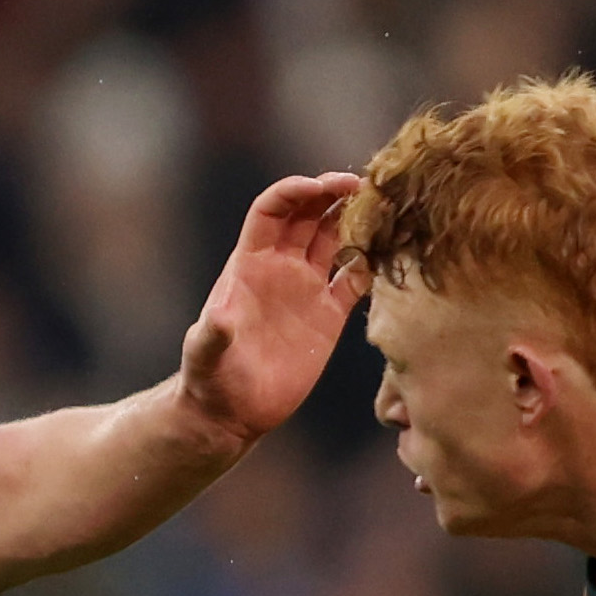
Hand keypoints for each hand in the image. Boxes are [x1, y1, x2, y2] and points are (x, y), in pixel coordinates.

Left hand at [171, 172, 366, 444]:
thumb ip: (210, 338)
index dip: (293, 192)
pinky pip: (356, 279)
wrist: (230, 413)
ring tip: (385, 201)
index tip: (319, 186)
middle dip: (331, 192)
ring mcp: (306, 290)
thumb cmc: (209, 381)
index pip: (271, 212)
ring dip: (356, 217)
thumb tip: (218, 320)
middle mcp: (280, 269)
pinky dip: (372, 262)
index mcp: (249, 266)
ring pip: (335, 238)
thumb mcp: (204, 357)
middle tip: (363, 181)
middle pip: (308, 214)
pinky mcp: (329, 316)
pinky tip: (391, 252)